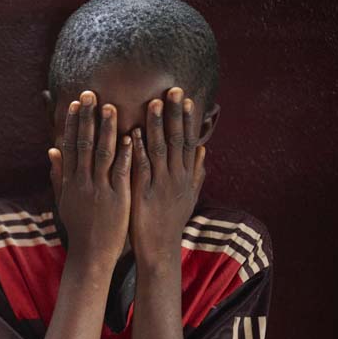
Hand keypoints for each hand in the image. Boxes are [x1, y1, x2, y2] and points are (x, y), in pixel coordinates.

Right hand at [49, 90, 132, 267]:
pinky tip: (130, 137)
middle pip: (83, 144)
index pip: (70, 145)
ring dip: (106, 129)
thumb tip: (51, 150)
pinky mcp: (116, 198)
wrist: (90, 253)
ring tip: (111, 107)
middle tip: (91, 94)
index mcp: (70, 181)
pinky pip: (120, 171)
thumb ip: (58, 174)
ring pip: (101, 153)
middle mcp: (82, 182)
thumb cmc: (80, 227)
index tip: (76, 103)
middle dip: (87, 118)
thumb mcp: (64, 200)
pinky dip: (125, 153)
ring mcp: (99, 189)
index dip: (72, 123)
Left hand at [129, 87, 206, 266]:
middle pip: (177, 139)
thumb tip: (204, 149)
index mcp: (185, 176)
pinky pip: (141, 168)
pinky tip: (133, 134)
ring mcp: (160, 185)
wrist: (159, 249)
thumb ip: (196, 172)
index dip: (187, 119)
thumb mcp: (189, 196)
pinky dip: (138, 151)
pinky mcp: (144, 194)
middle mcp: (176, 177)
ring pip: (160, 149)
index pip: (188, 141)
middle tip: (173, 89)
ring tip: (154, 103)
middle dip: (174, 114)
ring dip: (157, 125)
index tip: (186, 97)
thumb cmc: (170, 221)